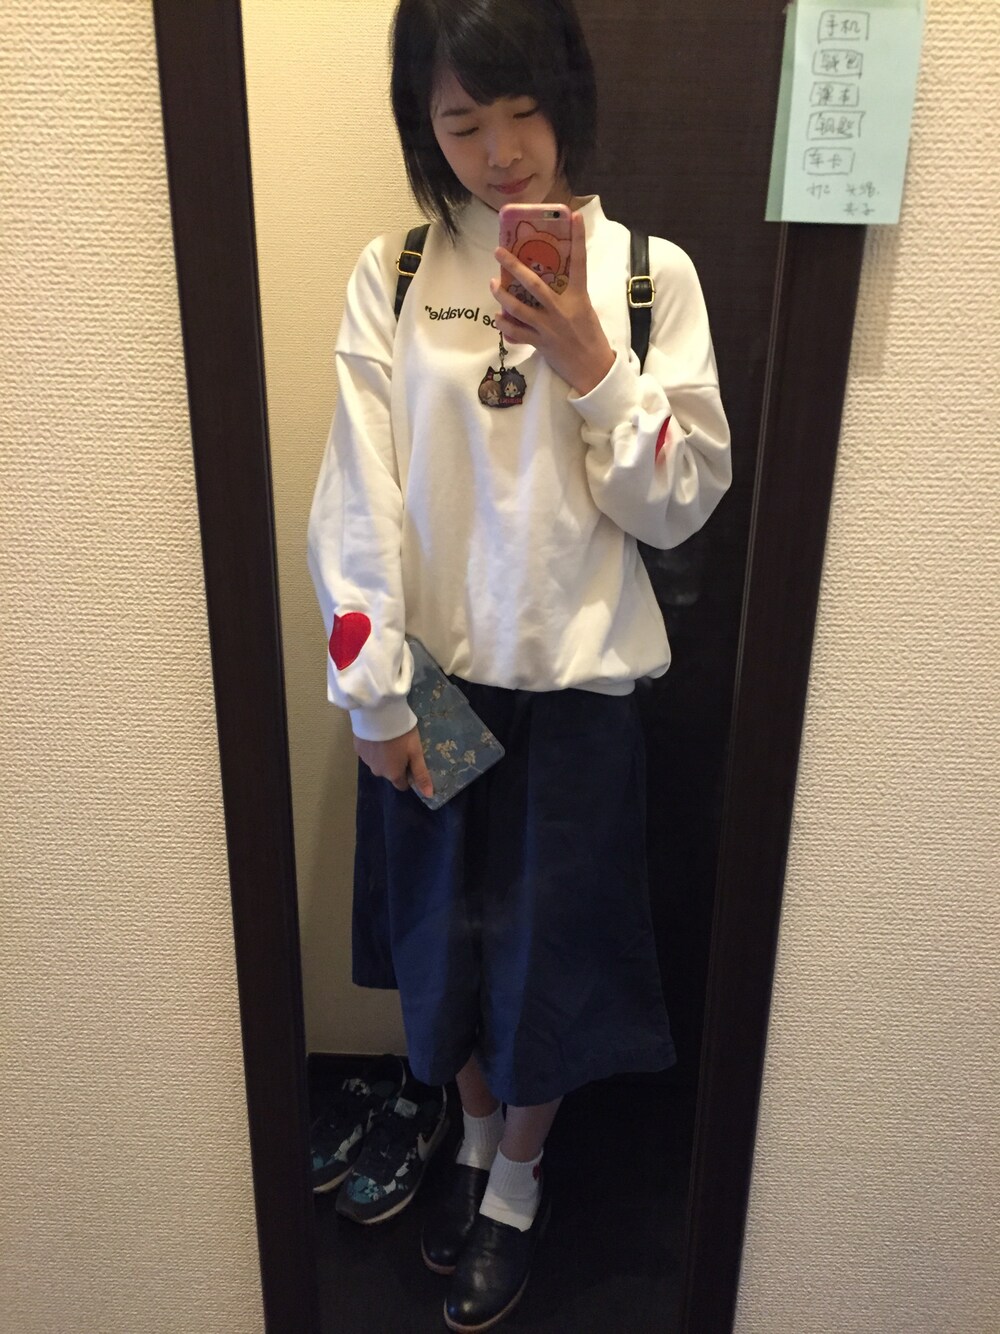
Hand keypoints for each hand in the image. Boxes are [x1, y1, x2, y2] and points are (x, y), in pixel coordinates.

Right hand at [354, 726, 433, 798]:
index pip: (402, 785)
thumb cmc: (401, 734)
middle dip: (396, 764)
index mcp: (393, 775)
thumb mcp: (416, 752)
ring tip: (389, 739)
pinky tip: (378, 735)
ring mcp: (366, 761)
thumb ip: (421, 774)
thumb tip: (429, 795)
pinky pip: (369, 753)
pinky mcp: (358, 749)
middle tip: (401, 747)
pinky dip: (374, 748)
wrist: (377, 714)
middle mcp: (377, 772)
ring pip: (378, 763)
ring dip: (384, 756)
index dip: (409, 775)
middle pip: (389, 773)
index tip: (411, 761)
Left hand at [490, 210, 615, 396]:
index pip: (579, 262)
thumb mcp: (585, 309)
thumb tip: (551, 280)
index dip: (578, 238)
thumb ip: (569, 294)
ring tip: (493, 284)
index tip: (575, 216)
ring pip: (518, 308)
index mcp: (578, 297)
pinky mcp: (541, 343)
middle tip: (499, 252)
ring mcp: (549, 327)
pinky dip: (505, 325)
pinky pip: (516, 333)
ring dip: (502, 295)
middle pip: (533, 284)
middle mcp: (561, 310)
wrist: (593, 369)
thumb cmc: (590, 337)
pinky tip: (498, 318)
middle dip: (513, 266)